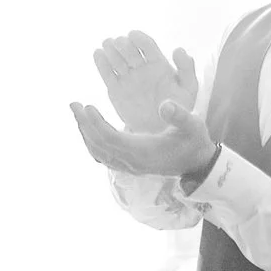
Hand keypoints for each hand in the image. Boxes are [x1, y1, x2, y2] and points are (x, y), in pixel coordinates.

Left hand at [71, 97, 218, 182]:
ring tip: (77, 113)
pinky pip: (103, 156)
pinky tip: (87, 128)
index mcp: (144, 152)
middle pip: (99, 145)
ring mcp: (129, 166)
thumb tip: (165, 104)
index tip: (86, 106)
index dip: (97, 124)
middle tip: (73, 104)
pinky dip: (91, 142)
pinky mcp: (128, 166)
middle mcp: (132, 162)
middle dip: (84, 125)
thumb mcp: (193, 125)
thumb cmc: (194, 142)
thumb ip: (180, 115)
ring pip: (98, 152)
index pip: (112, 139)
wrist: (197, 164)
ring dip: (85, 133)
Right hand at [89, 30, 195, 131]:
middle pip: (129, 49)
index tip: (132, 35)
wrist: (161, 131)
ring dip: (110, 49)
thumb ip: (187, 69)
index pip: (147, 45)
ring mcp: (127, 78)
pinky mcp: (115, 89)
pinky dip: (101, 63)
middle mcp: (141, 67)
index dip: (139, 38)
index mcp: (159, 64)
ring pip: (116, 59)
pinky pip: (107, 74)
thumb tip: (179, 49)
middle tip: (118, 42)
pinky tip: (98, 53)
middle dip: (123, 44)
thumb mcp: (188, 89)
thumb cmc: (179, 108)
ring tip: (106, 44)